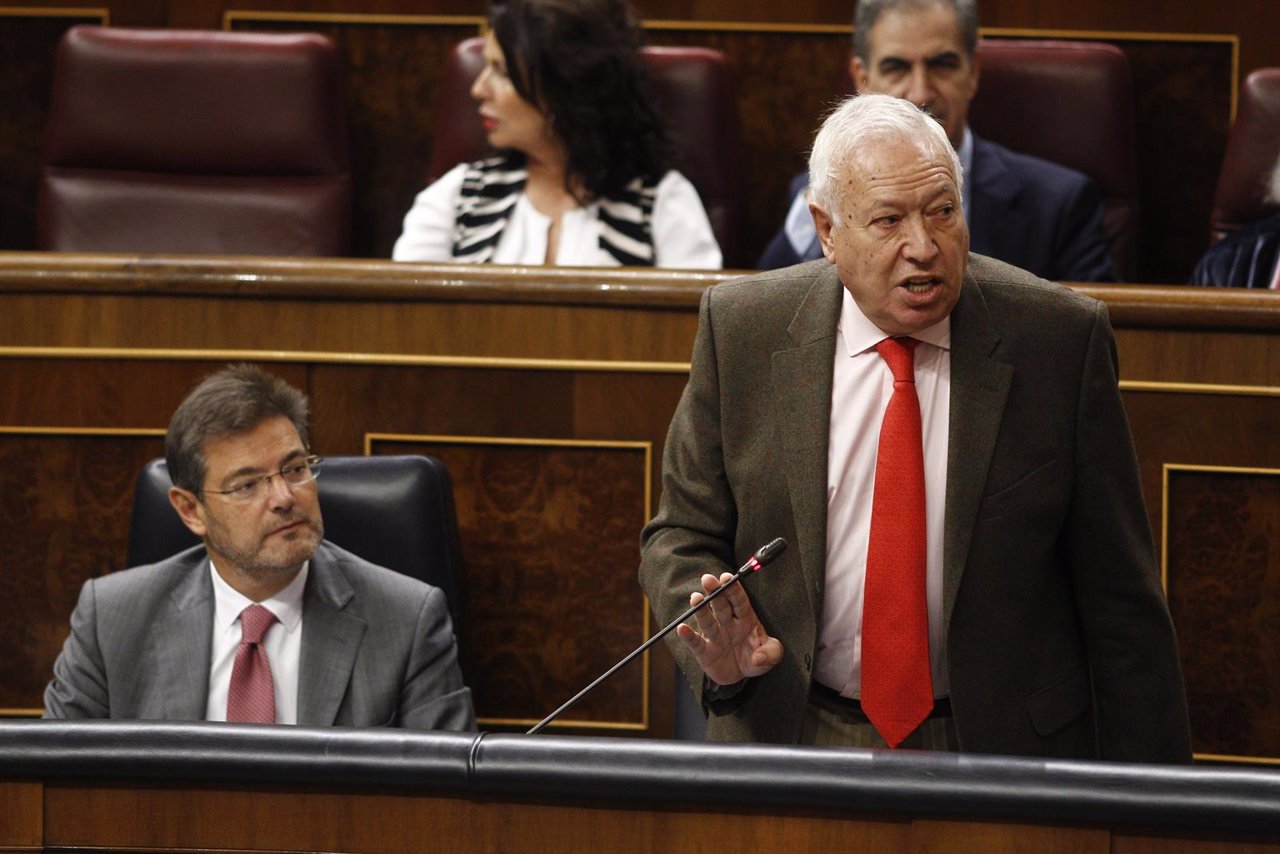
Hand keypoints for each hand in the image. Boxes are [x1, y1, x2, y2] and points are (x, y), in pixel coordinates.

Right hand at [675, 572, 782, 686]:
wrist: (741, 675)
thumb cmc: (757, 658)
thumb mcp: (771, 655)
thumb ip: (771, 653)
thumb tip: (759, 658)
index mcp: (745, 619)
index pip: (739, 601)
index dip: (733, 589)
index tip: (727, 577)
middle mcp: (728, 624)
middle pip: (720, 605)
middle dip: (714, 591)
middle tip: (708, 579)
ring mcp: (715, 636)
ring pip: (707, 620)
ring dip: (700, 609)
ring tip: (695, 598)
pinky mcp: (704, 651)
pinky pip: (695, 642)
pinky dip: (688, 636)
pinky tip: (682, 628)